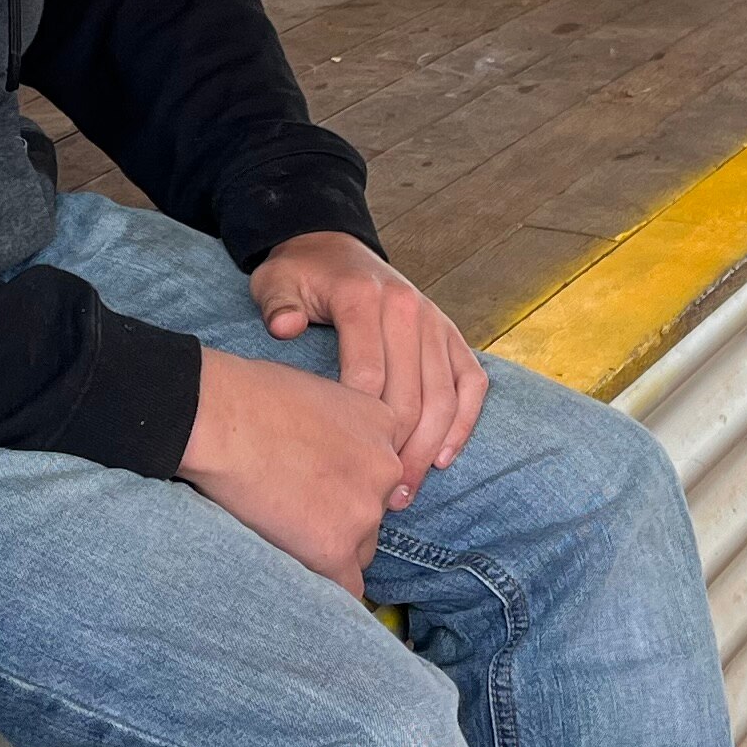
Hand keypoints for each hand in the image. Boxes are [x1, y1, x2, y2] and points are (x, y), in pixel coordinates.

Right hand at [180, 347, 405, 593]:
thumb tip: (330, 456)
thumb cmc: (249, 394)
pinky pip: (347, 586)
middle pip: (374, 509)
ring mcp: (364, 512)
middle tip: (296, 503)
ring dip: (331, 545)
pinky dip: (323, 580)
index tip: (319, 479)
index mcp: (383, 423)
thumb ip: (341, 428)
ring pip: (360, 548)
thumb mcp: (319, 393)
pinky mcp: (335, 549)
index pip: (381, 468)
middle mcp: (385, 469)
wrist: (219, 418)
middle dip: (343, 512)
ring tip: (283, 527)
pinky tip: (296, 565)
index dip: (348, 477)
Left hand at [252, 231, 490, 506]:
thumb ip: (278, 305)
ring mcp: (435, 321)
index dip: (360, 430)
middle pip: (413, 395)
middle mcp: (407, 308)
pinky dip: (464, 423)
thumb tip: (285, 328)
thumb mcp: (275, 282)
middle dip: (399, 453)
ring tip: (407, 491)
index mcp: (363, 299)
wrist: (332, 247)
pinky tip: (444, 458)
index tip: (345, 469)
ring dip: (430, 449)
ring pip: (445, 396)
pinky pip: (471, 382)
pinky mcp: (451, 334)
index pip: (370, 376)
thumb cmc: (300, 276)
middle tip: (381, 500)